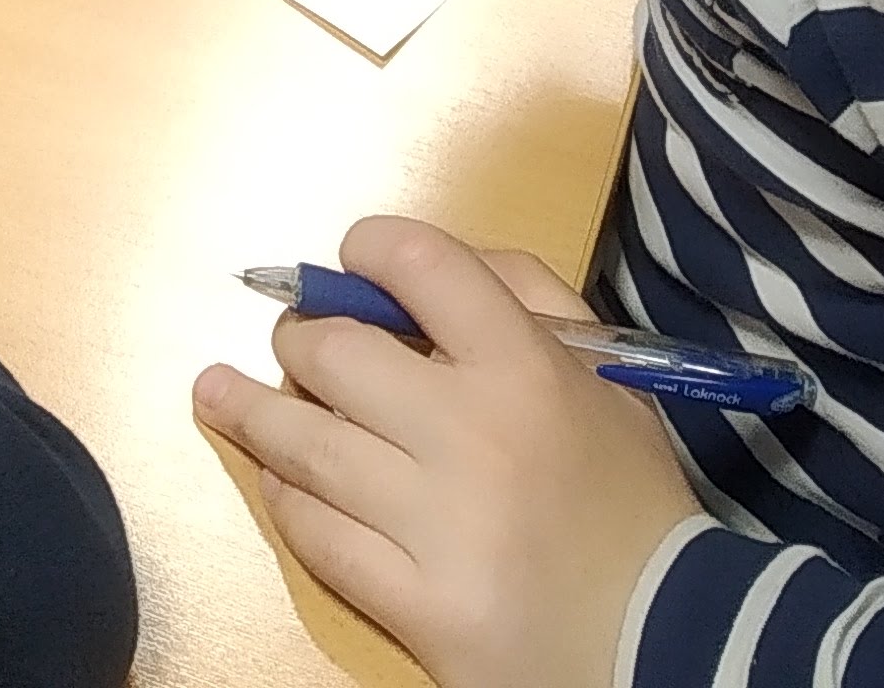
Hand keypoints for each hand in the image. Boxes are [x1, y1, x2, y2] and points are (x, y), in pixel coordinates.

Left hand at [194, 218, 704, 687]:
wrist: (665, 637)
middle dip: (300, 340)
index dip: (367, 247)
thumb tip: (420, 264)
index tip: (349, 257)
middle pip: (336, 355)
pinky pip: (319, 539)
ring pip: (308, 447)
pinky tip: (281, 485)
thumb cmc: (630, 497)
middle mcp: (472, 433)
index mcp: (526, 366)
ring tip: (218, 393)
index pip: (421, 264)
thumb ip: (529, 299)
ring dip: (255, 413)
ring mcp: (436, 525)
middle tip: (292, 345)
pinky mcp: (416, 604)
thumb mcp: (605, 377)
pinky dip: (289, 503)